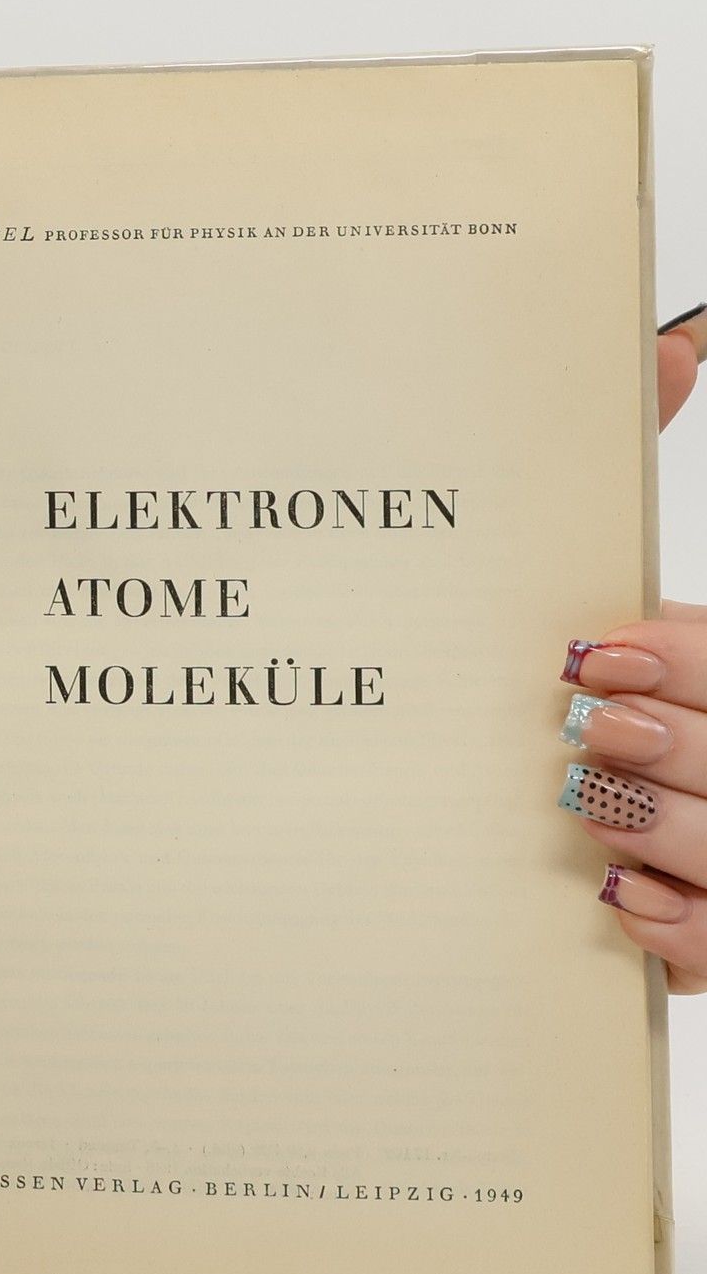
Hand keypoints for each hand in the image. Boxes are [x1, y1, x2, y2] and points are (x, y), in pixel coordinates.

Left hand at [561, 305, 706, 989]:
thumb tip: (677, 342)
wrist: (655, 775)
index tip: (592, 654)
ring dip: (662, 828)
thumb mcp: (654, 597)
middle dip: (671, 742)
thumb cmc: (639, 672)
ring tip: (587, 801)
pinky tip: (615, 900)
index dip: (686, 660)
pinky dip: (674, 931)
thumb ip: (650, 454)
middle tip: (587, 726)